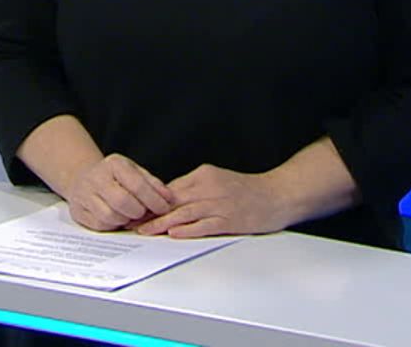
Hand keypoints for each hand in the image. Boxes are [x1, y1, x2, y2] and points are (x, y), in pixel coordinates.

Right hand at [62, 153, 175, 231]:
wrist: (83, 178)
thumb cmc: (114, 177)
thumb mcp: (135, 172)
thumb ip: (153, 184)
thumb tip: (168, 199)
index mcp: (113, 164)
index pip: (137, 185)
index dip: (154, 200)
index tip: (164, 208)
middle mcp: (96, 177)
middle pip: (122, 202)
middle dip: (138, 212)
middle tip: (143, 212)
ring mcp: (84, 194)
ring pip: (111, 216)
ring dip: (125, 220)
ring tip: (129, 214)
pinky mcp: (78, 211)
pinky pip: (100, 225)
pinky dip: (112, 225)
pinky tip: (116, 217)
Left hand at [135, 164, 291, 238]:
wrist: (279, 194)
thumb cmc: (248, 190)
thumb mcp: (218, 180)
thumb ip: (195, 189)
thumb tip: (170, 200)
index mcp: (203, 175)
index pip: (170, 189)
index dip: (150, 201)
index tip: (134, 209)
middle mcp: (208, 187)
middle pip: (172, 201)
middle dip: (150, 213)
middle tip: (132, 222)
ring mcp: (219, 203)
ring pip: (184, 213)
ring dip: (162, 223)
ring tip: (145, 231)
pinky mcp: (230, 219)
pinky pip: (204, 225)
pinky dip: (188, 229)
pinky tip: (174, 234)